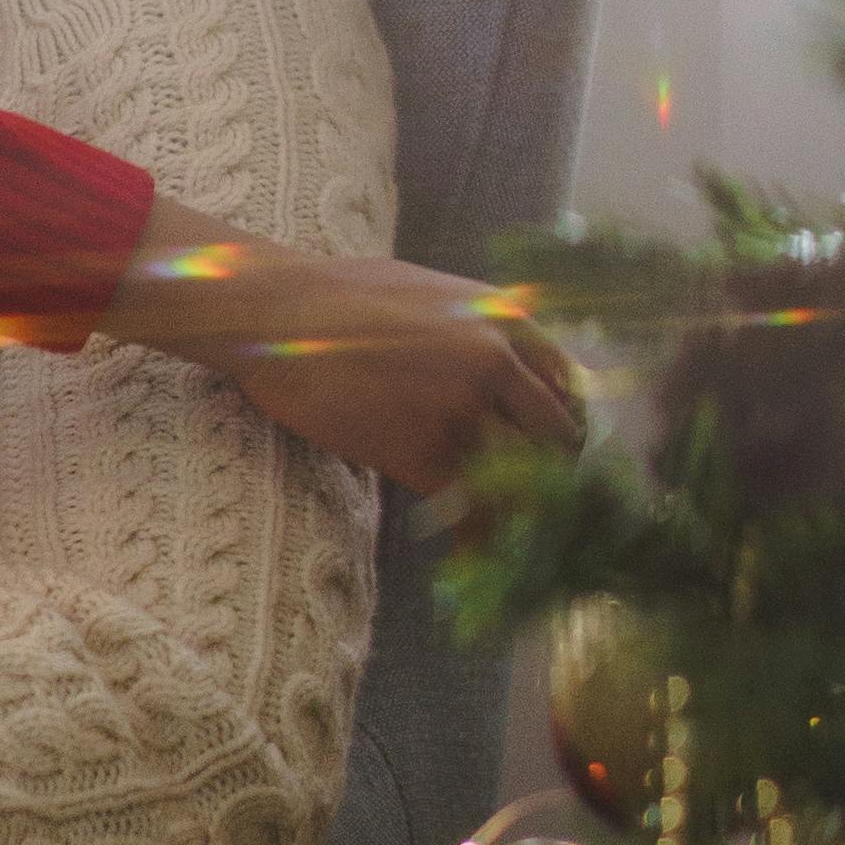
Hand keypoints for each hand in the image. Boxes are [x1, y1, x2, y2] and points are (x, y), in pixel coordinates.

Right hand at [108, 206, 583, 495]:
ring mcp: (460, 409)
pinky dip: (473, 538)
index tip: (553, 457)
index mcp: (505, 319)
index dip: (564, 429)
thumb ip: (481, 329)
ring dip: (518, 517)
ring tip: (510, 540)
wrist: (275, 314)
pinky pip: (468, 511)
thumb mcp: (432, 291)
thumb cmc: (344, 296)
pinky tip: (466, 552)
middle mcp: (496, 363)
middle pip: (557, 442)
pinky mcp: (420, 453)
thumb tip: (514, 374)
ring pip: (520, 483)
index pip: (569, 390)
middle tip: (533, 506)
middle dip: (551, 480)